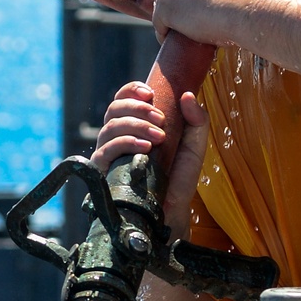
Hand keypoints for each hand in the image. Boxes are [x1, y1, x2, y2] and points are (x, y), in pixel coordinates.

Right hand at [90, 82, 208, 238]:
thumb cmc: (180, 177)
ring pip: (109, 127)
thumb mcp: (195, 144)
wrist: (172, 209)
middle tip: (160, 118)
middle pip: (114, 109)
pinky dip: (125, 143)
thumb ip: (197, 120)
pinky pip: (106, 150)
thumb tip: (188, 95)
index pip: (123, 99)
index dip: (131, 90)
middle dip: (137, 109)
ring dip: (135, 125)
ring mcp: (109, 153)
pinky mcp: (104, 171)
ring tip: (158, 137)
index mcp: (134, 125)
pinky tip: (145, 147)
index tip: (149, 93)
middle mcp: (118, 137)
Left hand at [152, 0, 278, 45]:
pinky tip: (175, 42)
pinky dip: (165, 34)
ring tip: (187, 34)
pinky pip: (160, 25)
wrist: (242, 8)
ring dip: (172, 20)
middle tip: (197, 22)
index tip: (204, 5)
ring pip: (164, 6)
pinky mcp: (163, 8)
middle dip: (181, 5)